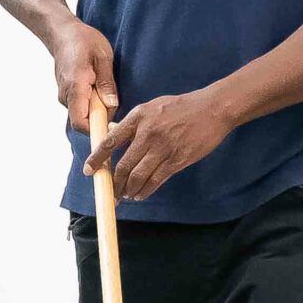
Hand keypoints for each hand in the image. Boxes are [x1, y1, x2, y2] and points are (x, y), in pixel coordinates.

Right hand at [48, 18, 117, 131]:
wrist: (62, 33)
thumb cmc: (82, 40)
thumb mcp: (103, 57)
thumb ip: (107, 83)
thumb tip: (111, 105)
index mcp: (75, 87)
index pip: (81, 123)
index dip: (97, 131)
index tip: (113, 127)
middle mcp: (66, 95)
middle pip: (84, 121)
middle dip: (101, 118)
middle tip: (114, 101)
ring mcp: (64, 96)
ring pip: (83, 114)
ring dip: (97, 108)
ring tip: (105, 88)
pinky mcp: (67, 95)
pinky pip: (81, 106)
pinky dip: (92, 102)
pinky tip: (98, 87)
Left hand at [86, 90, 232, 202]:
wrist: (213, 109)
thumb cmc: (182, 107)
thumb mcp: (153, 106)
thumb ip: (133, 122)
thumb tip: (113, 133)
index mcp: (139, 117)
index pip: (111, 141)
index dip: (97, 158)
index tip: (89, 170)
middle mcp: (148, 134)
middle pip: (123, 165)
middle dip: (115, 183)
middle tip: (112, 192)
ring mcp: (163, 148)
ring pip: (138, 177)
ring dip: (129, 190)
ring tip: (126, 196)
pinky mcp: (177, 160)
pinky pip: (156, 180)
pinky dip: (145, 190)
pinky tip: (140, 194)